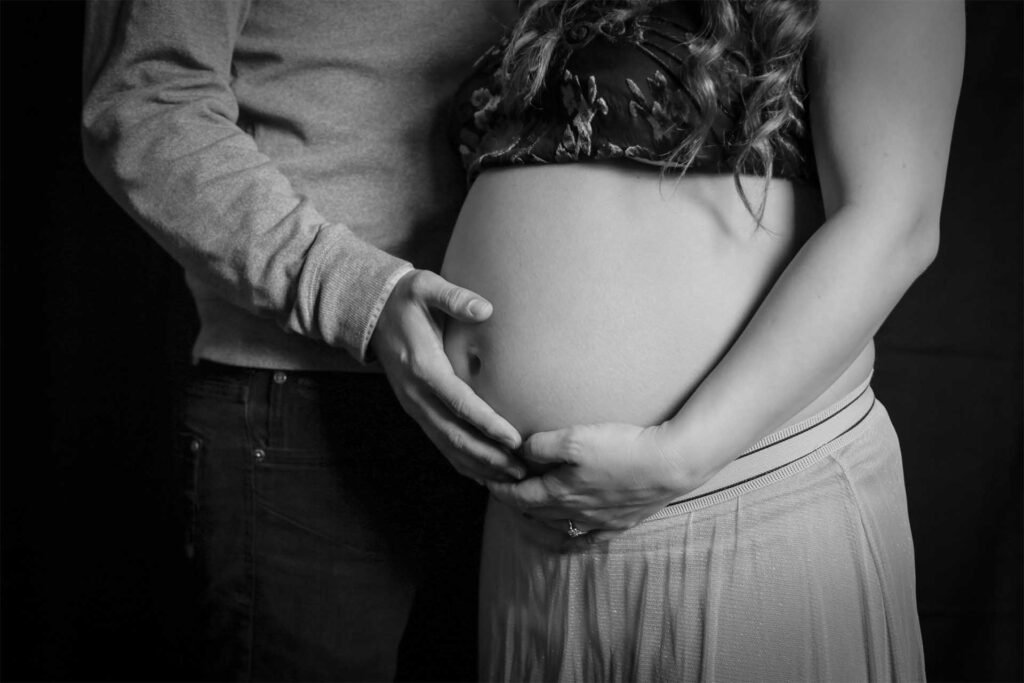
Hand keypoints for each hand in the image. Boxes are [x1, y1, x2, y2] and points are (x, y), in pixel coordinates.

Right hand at [370, 269, 524, 483]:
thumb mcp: (426, 286)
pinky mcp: (415, 410)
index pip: (459, 403)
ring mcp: (413, 406)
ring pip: (447, 446)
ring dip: (478, 465)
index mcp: (423, 367)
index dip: (487, 424)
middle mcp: (416, 394)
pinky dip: (462, 462)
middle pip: (454, 435)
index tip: (514, 439)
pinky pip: (440, 443)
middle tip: (521, 470)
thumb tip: (485, 309)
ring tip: (510, 478)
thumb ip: (455, 297)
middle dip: (488, 456)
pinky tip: (484, 474)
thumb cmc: (405, 298)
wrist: (371, 311)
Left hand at [487, 422, 698, 541]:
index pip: (518, 496)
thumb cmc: (620, 448)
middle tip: (504, 488)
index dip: (499, 488)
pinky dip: (571, 538)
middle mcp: (575, 514)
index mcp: (559, 494)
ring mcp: (598, 522)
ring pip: (559, 526)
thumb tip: (522, 452)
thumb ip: (541, 446)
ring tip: (531, 506)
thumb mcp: (574, 437)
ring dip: (540, 517)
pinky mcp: (621, 523)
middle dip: (516, 501)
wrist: (669, 464)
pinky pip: (589, 539)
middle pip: (536, 512)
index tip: (485, 479)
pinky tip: (570, 535)